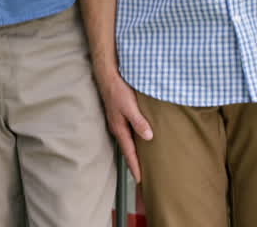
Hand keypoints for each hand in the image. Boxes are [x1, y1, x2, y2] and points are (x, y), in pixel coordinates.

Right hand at [95, 68, 153, 183]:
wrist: (108, 75)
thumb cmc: (118, 90)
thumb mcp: (130, 106)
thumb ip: (139, 122)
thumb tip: (148, 137)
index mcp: (120, 128)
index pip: (129, 152)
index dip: (135, 166)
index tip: (140, 180)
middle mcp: (118, 127)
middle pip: (128, 149)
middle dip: (134, 163)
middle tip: (142, 176)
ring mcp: (118, 121)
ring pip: (128, 141)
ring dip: (134, 152)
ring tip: (143, 161)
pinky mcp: (120, 115)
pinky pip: (128, 132)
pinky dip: (134, 140)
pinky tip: (140, 139)